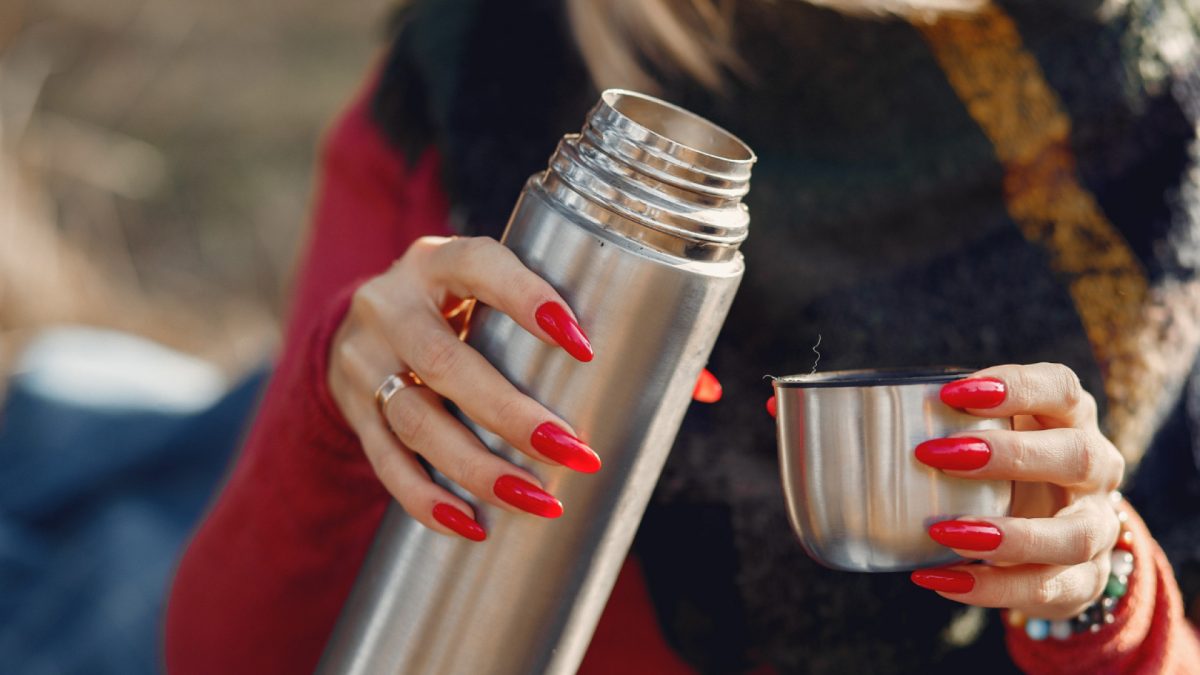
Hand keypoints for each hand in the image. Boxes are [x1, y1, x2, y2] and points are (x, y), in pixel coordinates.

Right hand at [328, 236, 600, 541]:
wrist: (358, 327)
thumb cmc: (458, 308)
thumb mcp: (491, 290)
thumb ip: (572, 321)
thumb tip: (693, 390)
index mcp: (438, 261)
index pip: (480, 265)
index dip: (527, 298)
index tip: (582, 345)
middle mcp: (392, 305)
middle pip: (444, 363)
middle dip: (510, 414)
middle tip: (571, 451)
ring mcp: (365, 361)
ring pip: (416, 420)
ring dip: (477, 468)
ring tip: (537, 500)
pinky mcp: (354, 410)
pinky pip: (385, 461)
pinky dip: (425, 498)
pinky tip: (470, 524)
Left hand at [909, 363, 1125, 620]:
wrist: (1055, 538)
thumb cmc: (1003, 470)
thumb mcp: (987, 436)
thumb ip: (940, 426)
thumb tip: (840, 424)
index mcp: (1070, 420)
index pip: (1060, 389)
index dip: (1014, 387)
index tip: (952, 393)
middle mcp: (1096, 470)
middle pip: (1077, 457)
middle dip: (1009, 456)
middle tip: (936, 455)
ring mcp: (1095, 527)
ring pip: (1073, 535)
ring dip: (1008, 535)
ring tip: (944, 534)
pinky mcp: (1083, 580)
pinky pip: (1048, 589)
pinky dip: (992, 588)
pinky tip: (941, 579)